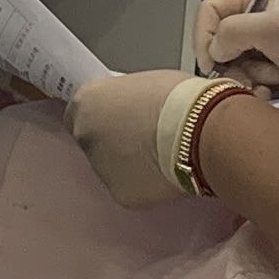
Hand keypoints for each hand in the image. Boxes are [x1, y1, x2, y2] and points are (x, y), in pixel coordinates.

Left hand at [71, 68, 192, 208]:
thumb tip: (129, 111)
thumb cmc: (178, 98)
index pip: (80, 113)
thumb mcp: (142, 83)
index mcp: (86, 103)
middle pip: (93, 142)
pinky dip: (144, 183)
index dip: (103, 116)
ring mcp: (100, 169)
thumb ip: (124, 101)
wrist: (198, 131)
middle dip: (113, 142)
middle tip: (144, 137)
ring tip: (161, 155)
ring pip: (111, 168)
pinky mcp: (121, 194)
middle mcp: (85, 136)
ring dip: (128, 164)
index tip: (121, 119)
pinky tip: (165, 172)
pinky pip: (130, 187)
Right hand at [195, 0, 278, 92]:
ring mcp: (265, 49)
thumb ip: (232, 31)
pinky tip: (271, 94)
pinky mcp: (274, 74)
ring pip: (232, 68)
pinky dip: (255, 92)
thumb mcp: (270, 28)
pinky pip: (248, 84)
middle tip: (247, 77)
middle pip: (220, 45)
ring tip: (271, 83)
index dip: (204, 36)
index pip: (211, 11)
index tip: (210, 62)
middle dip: (231, 65)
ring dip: (247, 79)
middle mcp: (257, 22)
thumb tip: (214, 51)